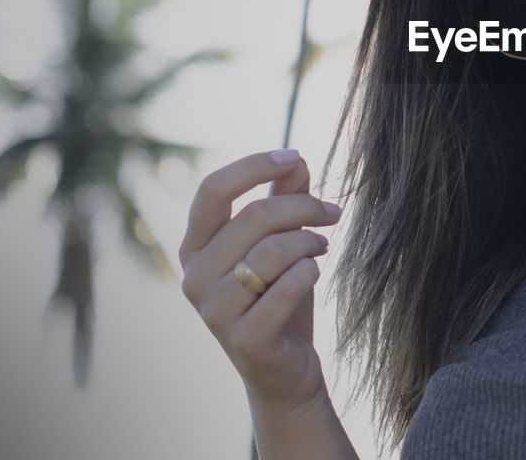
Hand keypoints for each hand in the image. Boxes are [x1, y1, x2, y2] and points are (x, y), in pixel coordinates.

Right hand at [178, 150, 341, 412]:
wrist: (285, 370)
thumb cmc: (279, 296)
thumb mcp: (280, 241)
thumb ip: (283, 199)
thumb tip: (295, 159)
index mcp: (194, 247)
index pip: (212, 189)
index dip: (254, 165)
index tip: (295, 155)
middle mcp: (193, 277)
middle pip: (254, 216)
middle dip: (304, 207)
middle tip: (332, 213)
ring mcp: (214, 311)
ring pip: (274, 250)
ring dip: (310, 241)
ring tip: (321, 247)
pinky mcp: (244, 338)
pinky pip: (289, 285)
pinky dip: (310, 272)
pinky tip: (312, 274)